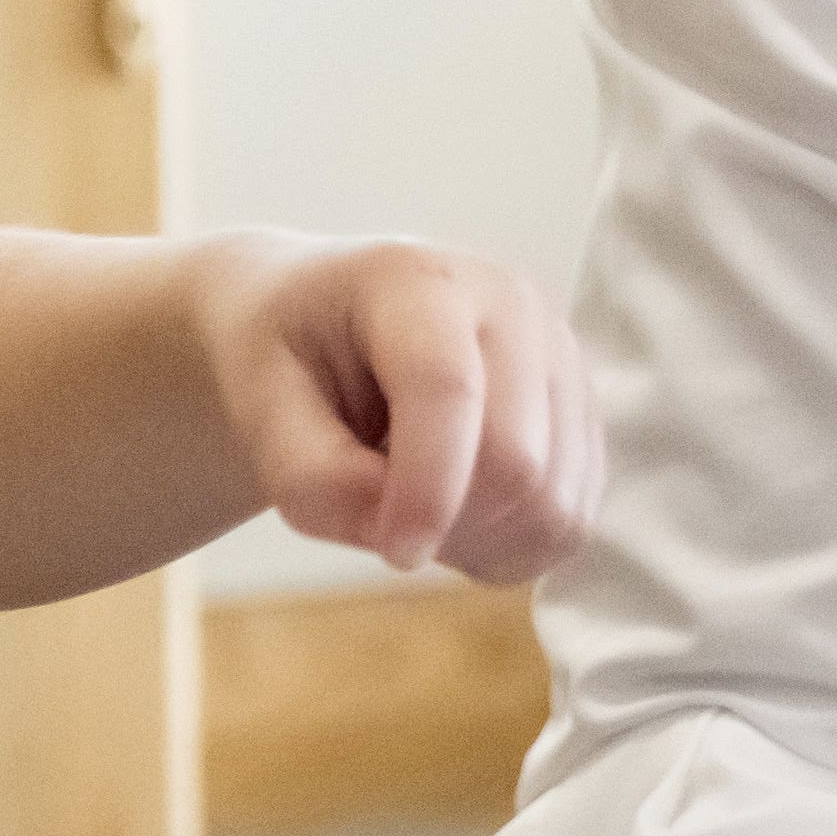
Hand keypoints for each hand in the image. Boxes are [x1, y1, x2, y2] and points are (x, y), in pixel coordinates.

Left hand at [192, 237, 597, 580]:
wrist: (321, 324)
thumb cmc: (285, 362)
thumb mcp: (257, 411)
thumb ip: (313, 479)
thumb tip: (400, 534)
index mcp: (418, 280)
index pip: (447, 389)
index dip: (428, 490)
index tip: (394, 555)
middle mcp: (509, 302)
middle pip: (519, 459)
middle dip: (451, 527)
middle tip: (383, 527)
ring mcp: (558, 352)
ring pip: (558, 498)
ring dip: (483, 542)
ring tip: (416, 515)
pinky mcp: (579, 407)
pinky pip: (573, 516)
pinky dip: (515, 545)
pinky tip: (458, 518)